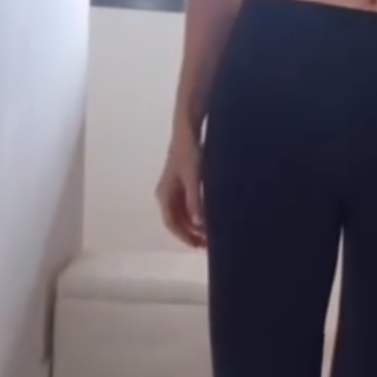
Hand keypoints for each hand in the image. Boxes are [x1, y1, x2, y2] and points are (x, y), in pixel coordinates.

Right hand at [155, 122, 205, 248]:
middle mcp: (166, 194)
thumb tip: (199, 223)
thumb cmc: (189, 153)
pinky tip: (211, 216)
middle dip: (191, 233)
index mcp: (164, 195)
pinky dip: (198, 214)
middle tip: (209, 243)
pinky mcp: (184, 183)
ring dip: (195, 225)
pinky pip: (188, 205)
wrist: (188, 131)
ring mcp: (174, 189)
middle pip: (177, 221)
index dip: (185, 237)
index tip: (199, 245)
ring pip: (183, 214)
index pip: (172, 223)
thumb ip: (195, 201)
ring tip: (212, 232)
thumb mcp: (194, 179)